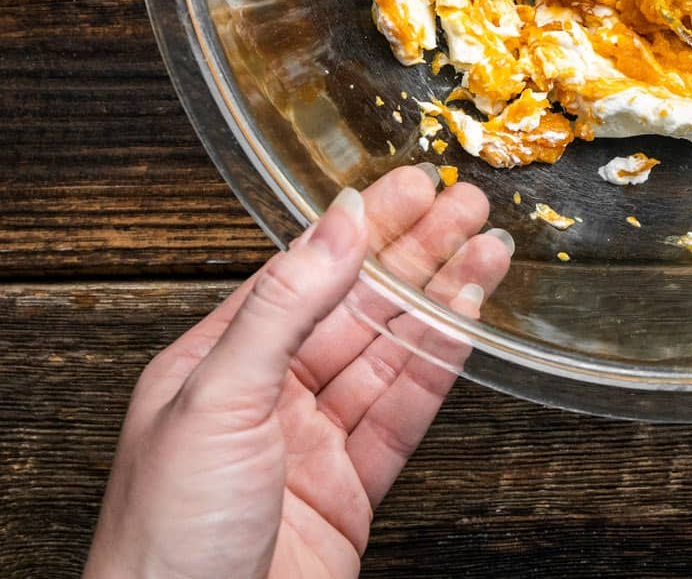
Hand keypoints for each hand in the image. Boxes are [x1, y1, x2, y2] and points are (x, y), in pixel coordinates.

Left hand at [85, 165, 511, 578]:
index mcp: (218, 365)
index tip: (413, 186)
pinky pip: (405, 411)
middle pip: (357, 306)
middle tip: (468, 205)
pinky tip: (469, 323)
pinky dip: (442, 364)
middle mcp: (268, 398)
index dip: (365, 226)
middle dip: (417, 252)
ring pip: (390, 353)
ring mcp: (312, 444)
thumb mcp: (218, 400)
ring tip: (489, 250)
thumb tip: (336, 223)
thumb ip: (284, 306)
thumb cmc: (165, 545)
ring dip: (443, 299)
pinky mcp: (351, 490)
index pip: (305, 273)